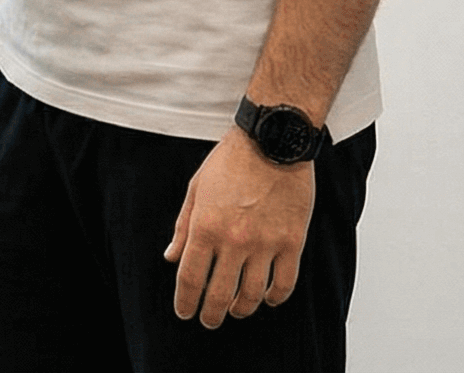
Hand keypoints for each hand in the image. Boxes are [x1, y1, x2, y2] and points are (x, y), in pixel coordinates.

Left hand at [164, 131, 315, 328]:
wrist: (273, 142)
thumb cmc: (230, 162)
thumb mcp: (196, 190)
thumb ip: (183, 227)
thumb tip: (171, 256)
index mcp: (205, 227)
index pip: (190, 278)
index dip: (185, 302)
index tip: (185, 313)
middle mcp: (234, 241)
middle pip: (219, 294)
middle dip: (211, 314)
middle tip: (209, 320)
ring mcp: (265, 244)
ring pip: (252, 294)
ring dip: (241, 308)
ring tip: (236, 310)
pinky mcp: (293, 242)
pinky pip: (284, 283)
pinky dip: (275, 297)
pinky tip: (268, 299)